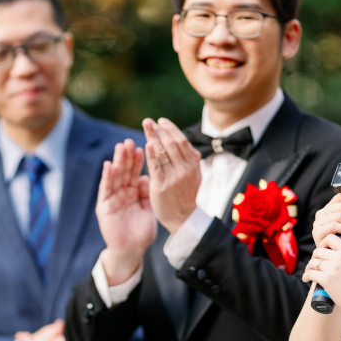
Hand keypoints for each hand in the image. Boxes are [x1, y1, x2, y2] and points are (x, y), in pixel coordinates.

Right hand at [97, 140, 156, 284]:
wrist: (132, 251)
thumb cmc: (141, 232)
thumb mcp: (149, 209)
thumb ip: (148, 194)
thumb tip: (148, 178)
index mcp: (133, 193)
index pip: (136, 173)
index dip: (139, 160)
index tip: (144, 146)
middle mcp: (122, 193)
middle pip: (125, 171)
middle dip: (128, 156)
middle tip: (130, 141)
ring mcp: (112, 199)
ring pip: (115, 177)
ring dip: (117, 162)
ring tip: (120, 147)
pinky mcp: (104, 207)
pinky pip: (106, 190)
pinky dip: (107, 178)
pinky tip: (108, 165)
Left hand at [143, 118, 200, 234]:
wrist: (183, 219)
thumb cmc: (186, 196)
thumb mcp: (195, 176)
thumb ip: (190, 159)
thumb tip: (182, 140)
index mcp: (193, 165)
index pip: (182, 141)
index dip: (171, 129)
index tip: (161, 121)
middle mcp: (185, 169)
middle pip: (172, 143)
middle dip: (159, 130)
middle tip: (148, 121)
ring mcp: (174, 177)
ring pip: (163, 152)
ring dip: (153, 136)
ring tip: (145, 127)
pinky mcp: (162, 186)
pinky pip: (156, 166)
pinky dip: (151, 153)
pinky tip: (146, 144)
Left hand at [302, 234, 340, 318]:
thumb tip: (333, 256)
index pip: (330, 238)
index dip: (323, 243)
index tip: (322, 251)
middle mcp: (340, 257)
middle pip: (318, 251)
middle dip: (315, 258)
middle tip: (315, 265)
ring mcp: (333, 268)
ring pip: (313, 262)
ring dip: (309, 267)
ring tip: (310, 272)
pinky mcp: (327, 279)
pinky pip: (310, 273)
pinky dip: (306, 276)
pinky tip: (306, 278)